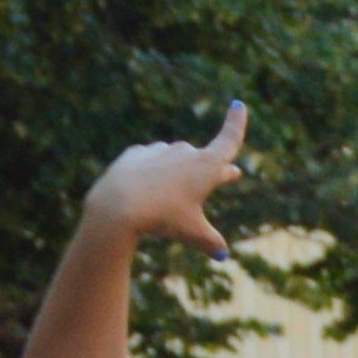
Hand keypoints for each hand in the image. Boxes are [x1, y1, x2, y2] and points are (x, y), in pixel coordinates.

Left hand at [87, 103, 250, 257]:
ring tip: (175, 197)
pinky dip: (154, 174)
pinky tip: (146, 190)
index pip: (229, 139)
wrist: (119, 205)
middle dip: (215, 170)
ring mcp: (159, 150)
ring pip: (176, 162)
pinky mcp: (137, 154)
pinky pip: (151, 164)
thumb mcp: (192, 233)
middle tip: (230, 175)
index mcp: (207, 166)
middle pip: (205, 160)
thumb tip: (222, 254)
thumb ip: (210, 242)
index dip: (236, 123)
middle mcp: (185, 152)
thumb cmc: (163, 218)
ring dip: (181, 173)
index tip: (239, 104)